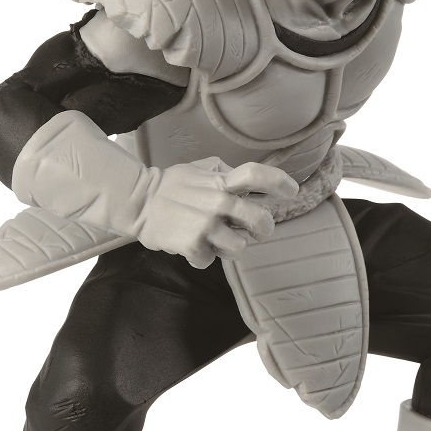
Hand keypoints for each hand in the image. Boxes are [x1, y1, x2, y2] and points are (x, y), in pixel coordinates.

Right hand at [137, 156, 298, 269]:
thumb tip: (247, 179)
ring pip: (241, 247)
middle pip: (261, 219)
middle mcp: (218, 201)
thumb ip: (223, 173)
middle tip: (257, 231)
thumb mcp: (199, 169)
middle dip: (264, 229)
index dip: (279, 183)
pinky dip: (203, 257)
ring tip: (216, 241)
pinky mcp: (193, 245)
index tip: (292, 191)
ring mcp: (206, 225)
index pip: (256, 175)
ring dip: (231, 247)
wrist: (138, 203)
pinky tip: (193, 247)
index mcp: (221, 180)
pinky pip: (211, 261)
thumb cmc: (170, 186)